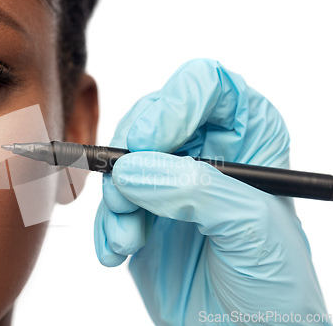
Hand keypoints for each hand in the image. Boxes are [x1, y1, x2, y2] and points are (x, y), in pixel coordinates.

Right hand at [94, 59, 329, 324]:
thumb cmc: (273, 290)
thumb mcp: (253, 232)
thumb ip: (198, 191)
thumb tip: (136, 169)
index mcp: (248, 144)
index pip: (210, 89)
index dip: (176, 103)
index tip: (150, 140)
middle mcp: (206, 157)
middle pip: (154, 117)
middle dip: (132, 154)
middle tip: (128, 187)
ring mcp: (171, 186)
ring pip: (123, 161)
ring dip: (116, 198)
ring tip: (130, 235)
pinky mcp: (144, 216)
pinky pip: (110, 203)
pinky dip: (105, 226)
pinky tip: (120, 250)